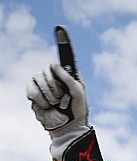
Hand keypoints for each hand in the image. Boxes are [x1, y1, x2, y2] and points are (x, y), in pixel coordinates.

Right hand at [26, 26, 104, 160]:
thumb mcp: (78, 94)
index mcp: (69, 74)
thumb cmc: (77, 111)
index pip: (65, 56)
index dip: (62, 41)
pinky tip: (46, 105)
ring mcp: (43, 84)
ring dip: (48, 95)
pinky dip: (39, 99)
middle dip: (56, 87)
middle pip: (47, 70)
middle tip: (63, 99)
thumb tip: (54, 65)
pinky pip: (30, 90)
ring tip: (56, 104)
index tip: (60, 28)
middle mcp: (55, 76)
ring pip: (38, 79)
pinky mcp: (33, 93)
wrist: (67, 128)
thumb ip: (68, 78)